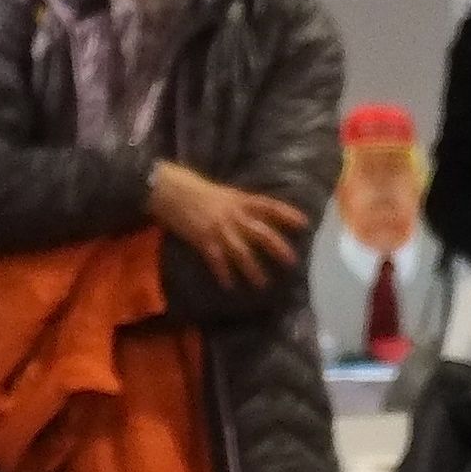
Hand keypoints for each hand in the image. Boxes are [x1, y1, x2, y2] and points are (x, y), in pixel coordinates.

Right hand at [149, 159, 309, 288]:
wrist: (166, 188)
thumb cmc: (192, 187)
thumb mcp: (221, 191)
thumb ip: (237, 203)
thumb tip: (253, 214)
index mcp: (238, 199)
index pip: (268, 206)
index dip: (287, 214)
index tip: (304, 223)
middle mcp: (233, 214)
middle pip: (261, 232)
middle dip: (278, 248)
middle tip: (292, 262)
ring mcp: (218, 227)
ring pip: (241, 251)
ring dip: (253, 269)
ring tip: (262, 284)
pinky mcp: (202, 239)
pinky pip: (216, 260)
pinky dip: (223, 273)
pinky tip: (229, 285)